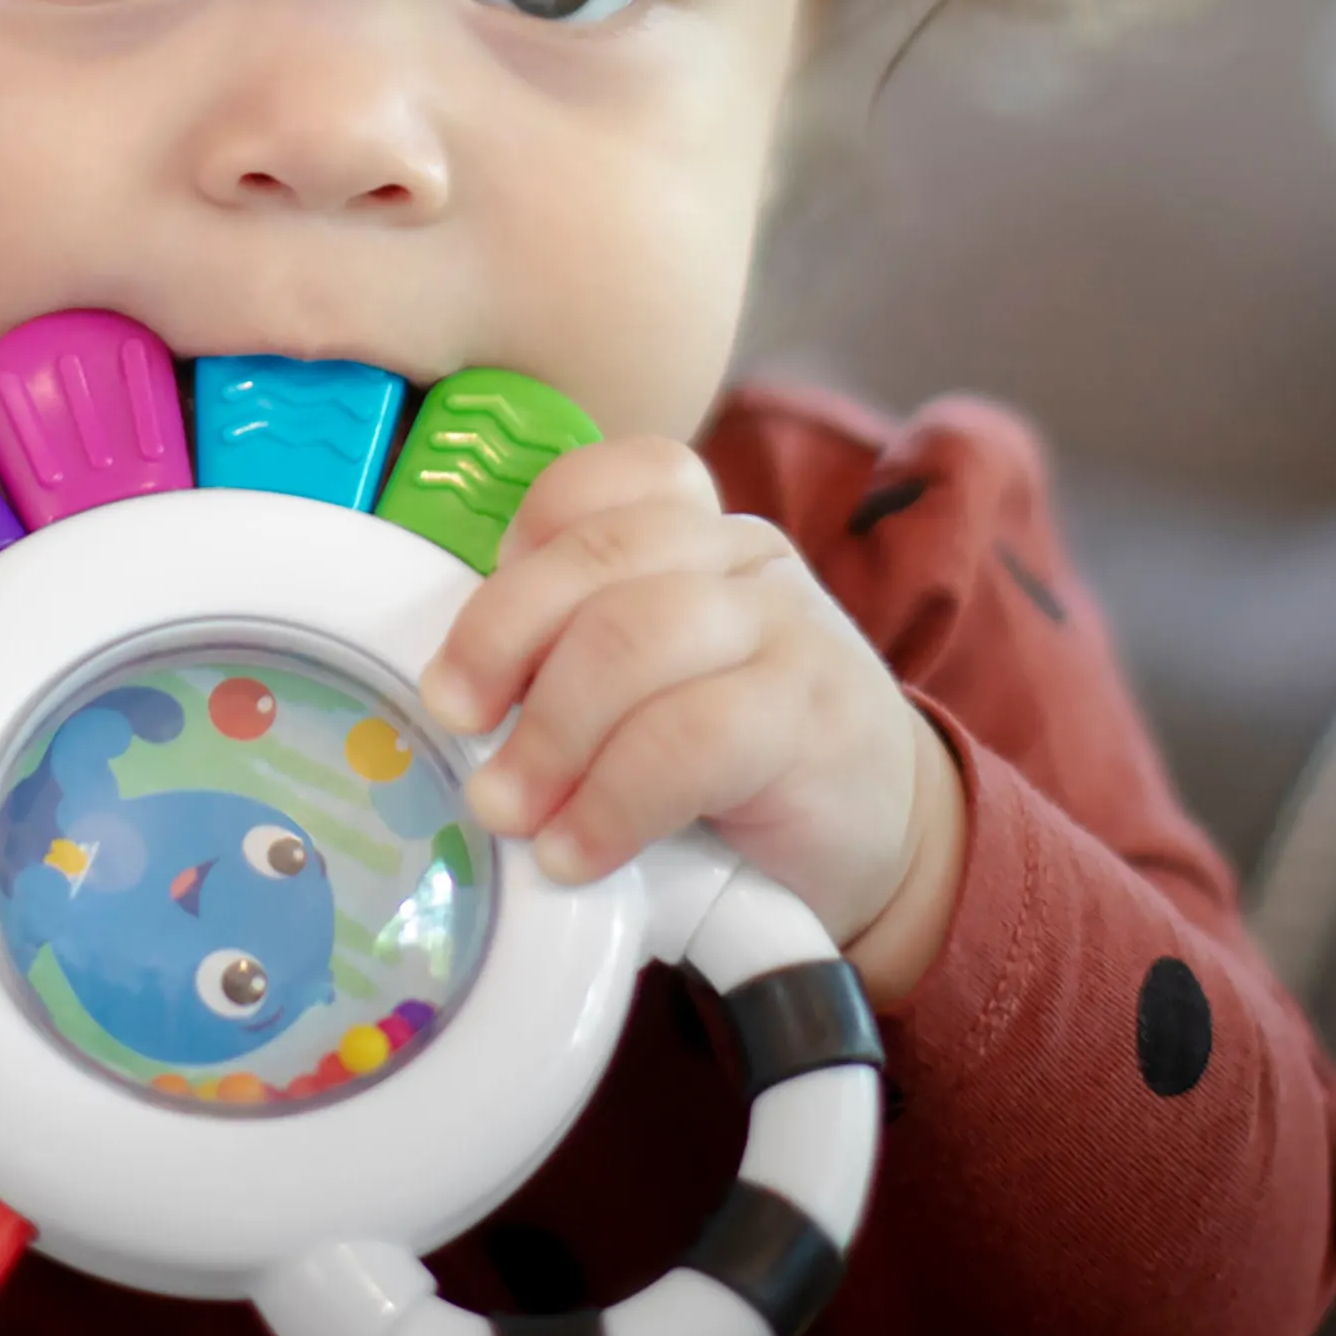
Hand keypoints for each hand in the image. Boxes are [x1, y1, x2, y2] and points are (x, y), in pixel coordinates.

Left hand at [418, 435, 966, 1002]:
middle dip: (501, 641)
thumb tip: (450, 706)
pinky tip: (578, 849)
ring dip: (551, 733)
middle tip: (456, 726)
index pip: (596, 485)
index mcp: (690, 531)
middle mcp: (741, 556)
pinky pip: (691, 739)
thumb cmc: (733, 761)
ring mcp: (787, 627)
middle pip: (597, 556)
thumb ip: (570, 660)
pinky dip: (614, 801)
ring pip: (636, 637)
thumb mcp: (647, 686)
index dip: (520, 549)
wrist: (885, 834)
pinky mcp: (814, 716)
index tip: (475, 643)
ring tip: (511, 809)